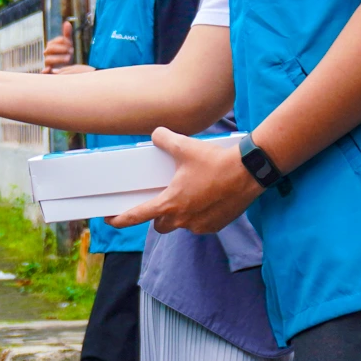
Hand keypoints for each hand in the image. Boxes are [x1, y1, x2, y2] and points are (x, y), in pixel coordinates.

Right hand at [42, 21, 93, 73]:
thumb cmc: (65, 55)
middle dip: (61, 49)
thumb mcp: (67, 44)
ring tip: (69, 59)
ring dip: (58, 58)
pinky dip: (45, 71)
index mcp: (51, 45)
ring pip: (49, 59)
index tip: (72, 45)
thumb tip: (67, 22)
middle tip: (72, 51)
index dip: (65, 42)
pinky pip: (43, 71)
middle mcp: (47, 53)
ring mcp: (47, 62)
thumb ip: (67, 34)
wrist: (65, 69)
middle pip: (51, 49)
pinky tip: (50, 69)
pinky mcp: (48, 72)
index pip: (57, 41)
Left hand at [107, 128, 261, 234]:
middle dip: (158, 216)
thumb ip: (164, 139)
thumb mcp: (185, 146)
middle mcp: (183, 219)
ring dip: (181, 215)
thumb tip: (156, 134)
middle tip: (163, 201)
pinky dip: (200, 215)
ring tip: (190, 196)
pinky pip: (200, 224)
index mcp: (170, 203)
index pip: (137, 215)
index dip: (121, 219)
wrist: (249, 173)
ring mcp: (200, 225)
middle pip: (160, 225)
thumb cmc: (216, 162)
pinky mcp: (216, 226)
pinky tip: (207, 200)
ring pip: (182, 225)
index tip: (111, 220)